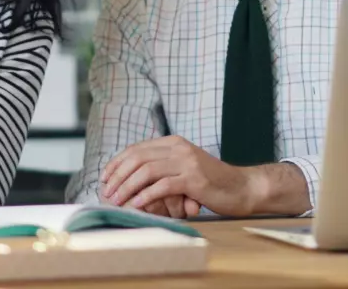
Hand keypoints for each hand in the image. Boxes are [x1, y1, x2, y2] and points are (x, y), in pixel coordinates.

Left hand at [100, 136, 259, 217]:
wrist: (243, 188)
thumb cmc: (211, 183)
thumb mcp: (184, 168)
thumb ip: (163, 167)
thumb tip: (131, 178)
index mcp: (173, 143)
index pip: (136, 149)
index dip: (117, 163)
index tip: (105, 178)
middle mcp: (178, 148)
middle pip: (137, 158)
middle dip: (118, 176)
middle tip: (107, 192)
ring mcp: (186, 162)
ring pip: (146, 171)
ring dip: (128, 186)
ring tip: (117, 200)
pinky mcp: (194, 180)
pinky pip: (163, 185)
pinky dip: (147, 195)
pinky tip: (137, 204)